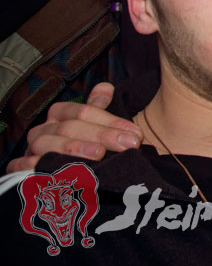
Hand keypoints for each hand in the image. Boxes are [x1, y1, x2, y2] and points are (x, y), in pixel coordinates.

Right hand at [5, 83, 141, 172]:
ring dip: (75, 148)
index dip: (111, 121)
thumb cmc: (82, 147)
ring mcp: (32, 149)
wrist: (56, 177)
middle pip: (70, 127)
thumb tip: (107, 88)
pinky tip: (62, 171)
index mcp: (60, 114)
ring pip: (49, 145)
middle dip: (102, 135)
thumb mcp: (91, 126)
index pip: (84, 112)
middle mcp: (43, 129)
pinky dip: (41, 168)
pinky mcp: (22, 170)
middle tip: (129, 144)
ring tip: (100, 154)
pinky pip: (26, 167)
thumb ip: (97, 108)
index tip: (135, 134)